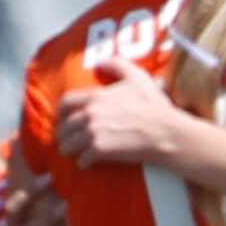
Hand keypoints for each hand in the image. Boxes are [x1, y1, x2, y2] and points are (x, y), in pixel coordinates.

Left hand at [56, 58, 177, 166]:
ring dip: (70, 150)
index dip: (62, 112)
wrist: (164, 132)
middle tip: (68, 139)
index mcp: (95, 97)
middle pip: (64, 126)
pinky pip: (82, 159)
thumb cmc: (153, 105)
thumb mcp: (137, 77)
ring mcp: (93, 133)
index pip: (66, 102)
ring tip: (74, 153)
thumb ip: (118, 64)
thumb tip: (102, 62)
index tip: (65, 118)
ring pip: (69, 145)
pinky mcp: (100, 151)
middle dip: (64, 134)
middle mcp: (90, 114)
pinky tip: (87, 163)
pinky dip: (83, 162)